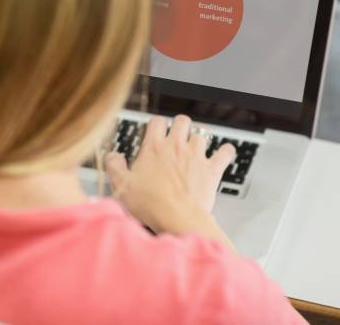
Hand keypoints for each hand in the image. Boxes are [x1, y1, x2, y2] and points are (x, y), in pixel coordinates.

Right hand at [105, 115, 235, 247]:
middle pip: (182, 121)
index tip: (155, 131)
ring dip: (199, 139)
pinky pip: (225, 152)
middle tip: (177, 134)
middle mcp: (175, 147)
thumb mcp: (121, 185)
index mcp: (153, 148)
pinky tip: (224, 152)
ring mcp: (196, 157)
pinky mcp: (212, 170)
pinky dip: (226, 151)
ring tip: (196, 145)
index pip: (156, 121)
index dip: (156, 124)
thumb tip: (113, 156)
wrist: (178, 218)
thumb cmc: (151, 204)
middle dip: (180, 125)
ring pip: (202, 134)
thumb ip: (114, 166)